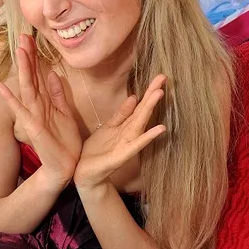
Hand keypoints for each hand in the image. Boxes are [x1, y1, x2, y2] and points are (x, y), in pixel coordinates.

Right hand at [0, 35, 81, 188]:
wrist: (66, 166)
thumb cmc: (65, 141)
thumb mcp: (65, 113)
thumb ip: (57, 94)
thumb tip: (53, 74)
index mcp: (45, 102)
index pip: (38, 75)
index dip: (35, 57)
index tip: (31, 38)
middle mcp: (36, 106)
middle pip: (31, 77)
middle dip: (27, 57)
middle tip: (23, 36)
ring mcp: (33, 116)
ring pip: (27, 88)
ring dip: (23, 70)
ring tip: (19, 51)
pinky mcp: (33, 128)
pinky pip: (21, 111)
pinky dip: (11, 99)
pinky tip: (0, 87)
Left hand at [73, 75, 165, 190]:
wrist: (85, 172)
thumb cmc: (97, 150)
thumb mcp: (108, 127)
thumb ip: (122, 114)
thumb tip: (134, 98)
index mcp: (124, 125)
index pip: (139, 105)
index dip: (148, 91)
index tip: (160, 76)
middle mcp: (129, 133)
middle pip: (142, 110)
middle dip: (151, 94)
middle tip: (163, 77)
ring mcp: (127, 144)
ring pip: (140, 123)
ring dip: (149, 109)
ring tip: (160, 93)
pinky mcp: (121, 156)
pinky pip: (136, 145)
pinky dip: (147, 137)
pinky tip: (160, 129)